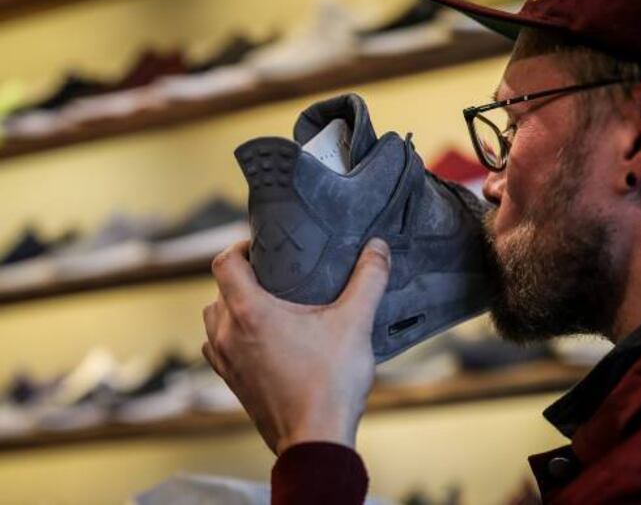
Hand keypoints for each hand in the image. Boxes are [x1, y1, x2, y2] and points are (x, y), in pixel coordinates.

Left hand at [202, 238, 390, 454]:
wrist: (315, 440)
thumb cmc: (330, 383)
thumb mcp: (355, 323)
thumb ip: (368, 280)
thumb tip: (378, 248)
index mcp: (249, 311)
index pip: (224, 262)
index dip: (241, 246)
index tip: (263, 247)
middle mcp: (228, 334)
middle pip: (219, 289)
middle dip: (243, 276)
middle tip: (274, 273)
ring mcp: (226, 361)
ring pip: (214, 320)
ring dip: (232, 306)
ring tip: (265, 305)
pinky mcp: (231, 383)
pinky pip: (218, 348)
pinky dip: (231, 336)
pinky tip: (259, 341)